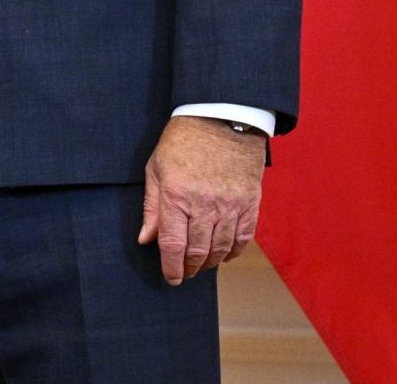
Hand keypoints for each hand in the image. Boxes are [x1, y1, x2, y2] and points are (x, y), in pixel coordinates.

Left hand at [136, 116, 266, 284]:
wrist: (221, 117)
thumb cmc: (183, 141)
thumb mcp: (156, 168)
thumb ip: (151, 207)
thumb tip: (146, 239)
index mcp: (176, 195)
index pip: (173, 246)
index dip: (171, 268)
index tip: (170, 278)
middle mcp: (204, 205)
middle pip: (197, 253)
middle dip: (188, 269)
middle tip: (184, 273)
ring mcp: (230, 205)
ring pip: (220, 250)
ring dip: (210, 263)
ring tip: (201, 265)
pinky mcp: (250, 203)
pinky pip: (243, 239)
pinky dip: (233, 252)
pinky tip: (224, 254)